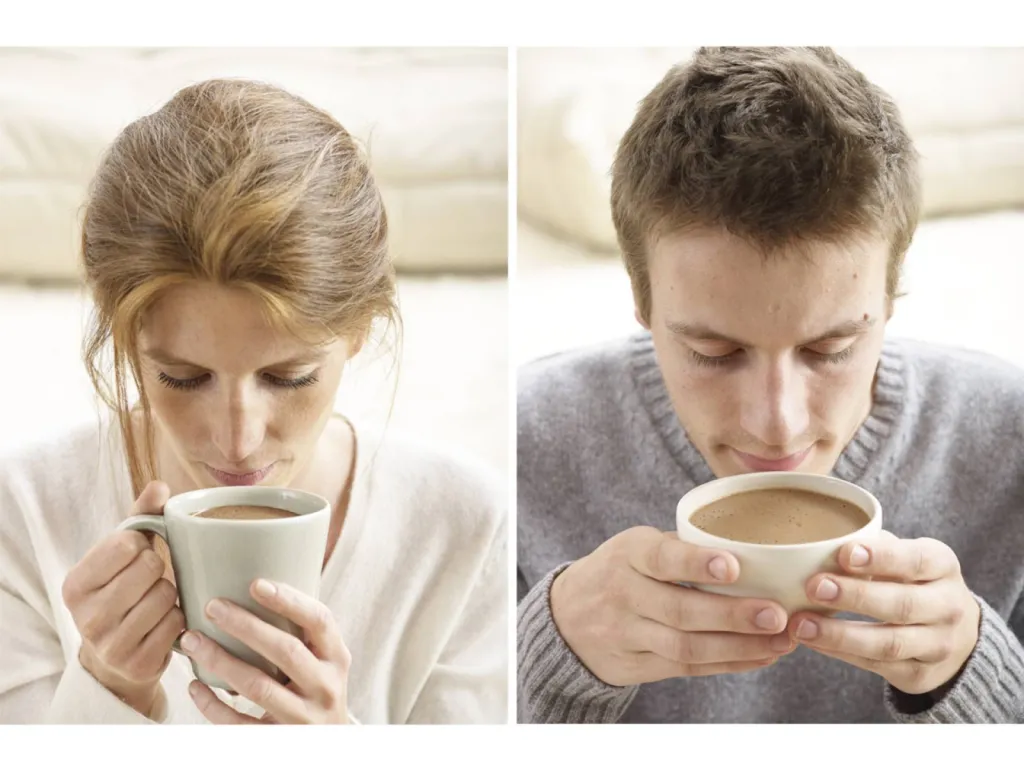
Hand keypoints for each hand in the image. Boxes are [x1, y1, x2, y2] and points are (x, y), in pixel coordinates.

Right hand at [63, 481, 182, 715]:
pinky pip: (177, 623)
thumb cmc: (121, 592)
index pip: (125, 544)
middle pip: (151, 567)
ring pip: (166, 595)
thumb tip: (160, 486)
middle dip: (160, 568)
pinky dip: (177, 619)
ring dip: (171, 594)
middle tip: (150, 579)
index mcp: (76, 583)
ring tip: (156, 601)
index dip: (142, 544)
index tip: (137, 554)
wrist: (113, 659)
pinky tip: (163, 623)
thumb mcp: (121, 555)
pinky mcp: (138, 664)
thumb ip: (140, 517)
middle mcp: (87, 616)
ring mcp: (111, 644)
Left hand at [181, 579, 350, 723]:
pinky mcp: (278, 740)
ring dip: (220, 660)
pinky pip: (240, 723)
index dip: (289, 600)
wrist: (327, 743)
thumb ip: (302, 634)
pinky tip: (195, 685)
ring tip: (193, 640)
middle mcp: (325, 686)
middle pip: (285, 651)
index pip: (319, 621)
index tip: (256, 584)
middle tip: (213, 607)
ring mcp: (303, 716)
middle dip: (245, 625)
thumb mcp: (323, 662)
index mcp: (337, 658)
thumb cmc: (315, 690)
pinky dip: (213, 704)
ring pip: (258, 686)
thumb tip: (253, 588)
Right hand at [550, 526, 795, 686]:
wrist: (565, 618)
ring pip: (685, 647)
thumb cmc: (619, 571)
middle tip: (777, 615)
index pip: (660, 558)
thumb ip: (682, 547)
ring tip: (781, 642)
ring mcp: (627, 634)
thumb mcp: (635, 546)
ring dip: (738, 647)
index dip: (696, 564)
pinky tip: (761, 656)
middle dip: (732, 616)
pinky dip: (728, 664)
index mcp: (627, 554)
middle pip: (679, 610)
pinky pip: (686, 668)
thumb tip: (754, 550)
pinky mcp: (636, 666)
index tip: (733, 567)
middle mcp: (623, 594)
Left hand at [788, 531, 980, 695]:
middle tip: (815, 587)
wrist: (955, 635)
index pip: (916, 560)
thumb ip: (875, 547)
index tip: (844, 553)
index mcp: (942, 566)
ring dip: (840, 634)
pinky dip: (840, 652)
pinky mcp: (920, 675)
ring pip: (888, 642)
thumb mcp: (907, 557)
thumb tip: (824, 544)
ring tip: (801, 624)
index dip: (881, 557)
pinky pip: (876, 665)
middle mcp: (948, 607)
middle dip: (856, 596)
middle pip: (902, 604)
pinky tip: (812, 640)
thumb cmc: (914, 582)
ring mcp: (938, 645)